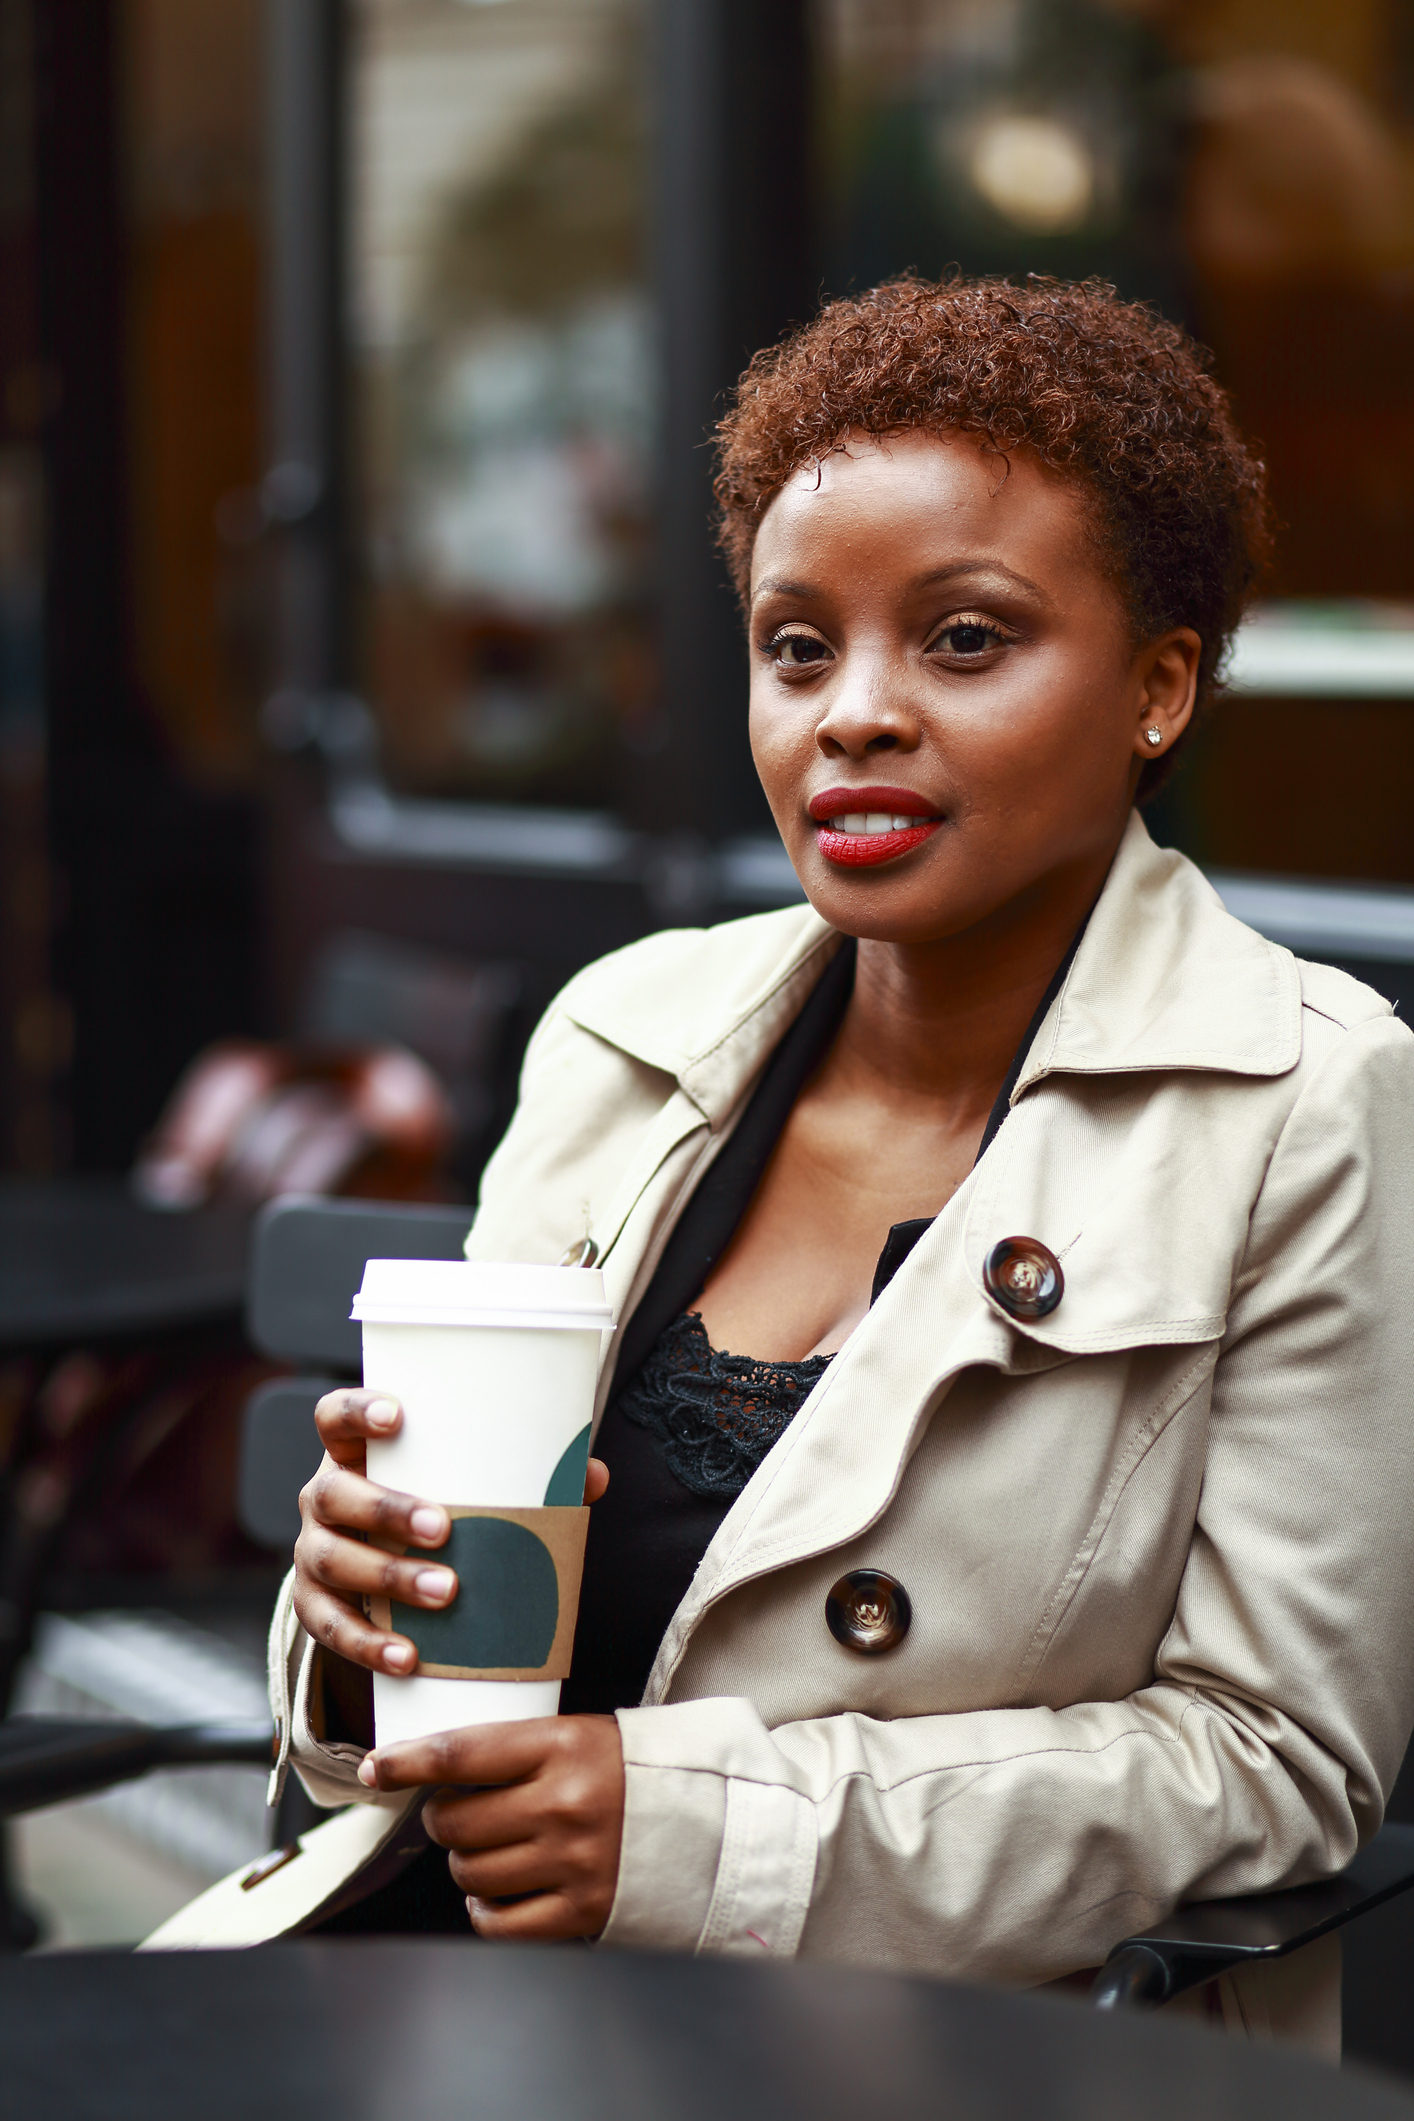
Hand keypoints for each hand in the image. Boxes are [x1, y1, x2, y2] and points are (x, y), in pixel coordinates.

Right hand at [293, 1387, 607, 1679]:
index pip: (333, 1416)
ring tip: (444, 1592)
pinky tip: (407, 1656)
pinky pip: (330, 1627)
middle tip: (445, 1528)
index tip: (399, 1415)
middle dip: (387, 1511)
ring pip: (332, 1561)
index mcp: (353, 1453)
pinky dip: (368, 1644)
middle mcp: (323, 1497)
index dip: (357, 1410)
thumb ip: (523, 1474)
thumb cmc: (430, 1504)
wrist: (378, 1565)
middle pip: (335, 1495)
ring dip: (388, 1578)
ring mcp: (312, 1551)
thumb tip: (592, 1475)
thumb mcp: (461, 1482)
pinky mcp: (313, 1605)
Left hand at [358, 1715, 625, 1940]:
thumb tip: (432, 1770)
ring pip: (470, 1872)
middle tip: (458, 1812)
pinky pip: (497, 1923)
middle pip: (456, 1822)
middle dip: (442, 1819)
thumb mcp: (577, 1735)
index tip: (377, 1765)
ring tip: (491, 1848)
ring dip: (466, 1862)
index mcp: (562, 1746)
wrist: (704, 1818)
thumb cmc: (627, 1771)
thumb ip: (514, 1750)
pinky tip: (498, 1893)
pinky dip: (485, 1910)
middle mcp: (563, 1804)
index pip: (462, 1752)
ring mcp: (571, 1862)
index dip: (408, 1760)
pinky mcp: (580, 1911)